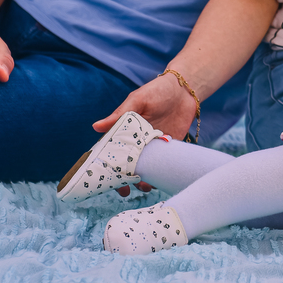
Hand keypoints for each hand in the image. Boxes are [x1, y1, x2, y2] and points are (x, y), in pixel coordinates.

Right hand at [93, 72, 197, 194]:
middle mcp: (137, 141)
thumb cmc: (157, 91)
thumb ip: (120, 114)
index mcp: (124, 130)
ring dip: (142, 180)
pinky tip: (158, 181)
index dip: (106, 166)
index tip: (102, 180)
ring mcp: (152, 146)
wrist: (185, 90)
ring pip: (144, 168)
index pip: (111, 151)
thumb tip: (96, 127)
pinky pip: (162, 165)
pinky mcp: (168, 148)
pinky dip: (159, 175)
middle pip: (126, 165)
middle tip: (124, 192)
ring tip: (144, 187)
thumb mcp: (138, 100)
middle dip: (123, 180)